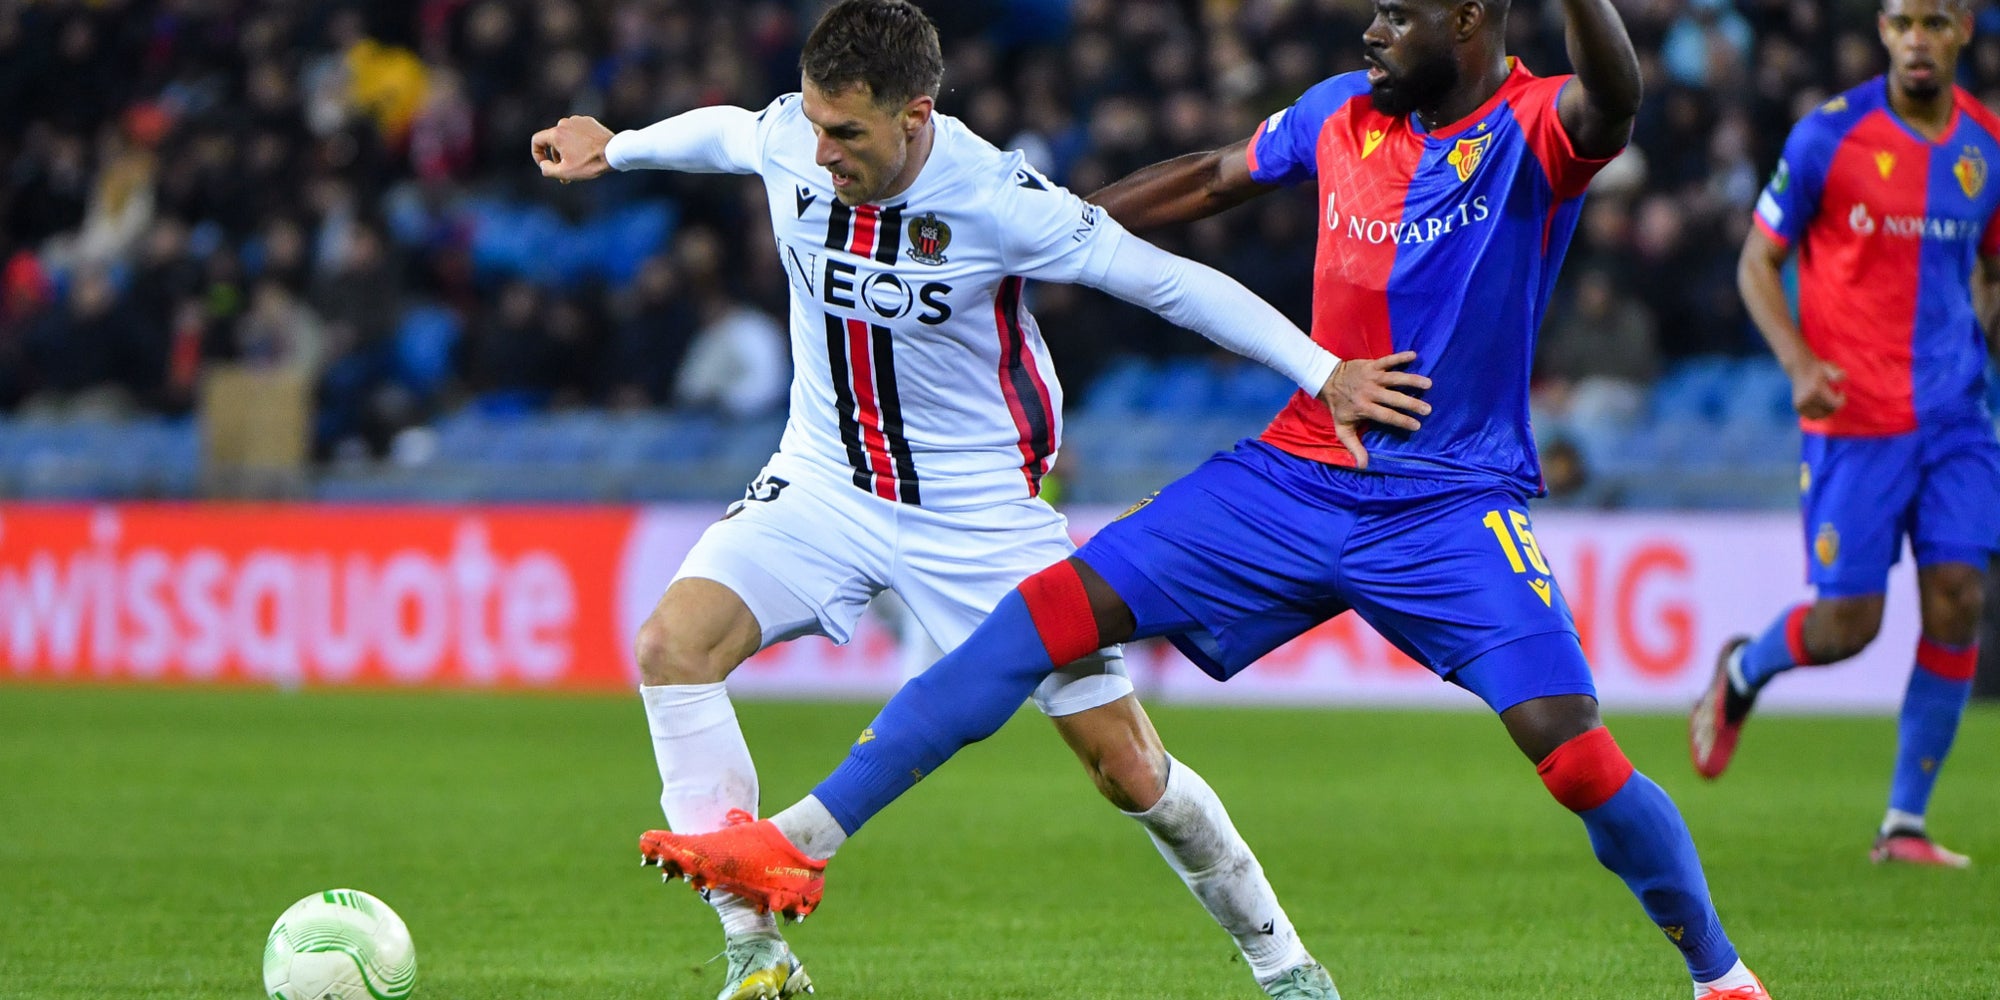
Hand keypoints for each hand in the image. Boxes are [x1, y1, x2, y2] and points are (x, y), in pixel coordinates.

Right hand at [531, 116, 614, 182]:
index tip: (545, 165)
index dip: (537, 154)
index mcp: (556, 133)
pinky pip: (577, 132)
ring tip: (577, 165)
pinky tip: (587, 153)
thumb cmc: (590, 163)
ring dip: (567, 150)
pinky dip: (578, 142)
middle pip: (552, 141)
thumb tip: (543, 165)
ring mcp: (577, 120)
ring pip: (565, 136)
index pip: (536, 140)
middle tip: (565, 174)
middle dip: (556, 158)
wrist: (614, 152)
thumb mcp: (565, 172)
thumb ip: (547, 169)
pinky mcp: (589, 121)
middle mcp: (565, 123)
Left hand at [1316, 350, 1431, 468]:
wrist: (1326, 380)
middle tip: (1428, 409)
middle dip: (1411, 404)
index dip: (1402, 421)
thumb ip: (1354, 447)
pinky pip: (1388, 359)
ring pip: (1394, 378)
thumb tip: (1363, 466)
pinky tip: (1414, 355)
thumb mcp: (1342, 429)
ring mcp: (1372, 377)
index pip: (1386, 416)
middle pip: (1394, 398)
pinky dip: (1400, 357)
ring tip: (1428, 384)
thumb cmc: (1338, 407)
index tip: (1417, 425)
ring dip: (1411, 380)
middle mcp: (1369, 392)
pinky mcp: (1372, 364)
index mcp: (1364, 408)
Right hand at [1786, 355, 1845, 419]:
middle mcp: (1807, 399)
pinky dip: (1819, 413)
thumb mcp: (1830, 368)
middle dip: (1835, 405)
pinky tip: (1821, 405)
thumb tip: (1841, 379)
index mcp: (1816, 389)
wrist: (1799, 368)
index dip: (1842, 400)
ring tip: (1827, 400)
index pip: (1836, 405)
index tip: (1841, 391)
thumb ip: (1838, 374)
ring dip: (1827, 410)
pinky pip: (1812, 417)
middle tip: (1833, 394)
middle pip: (1829, 411)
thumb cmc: (1818, 369)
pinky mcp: (1798, 407)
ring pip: (1821, 416)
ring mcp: (1801, 404)